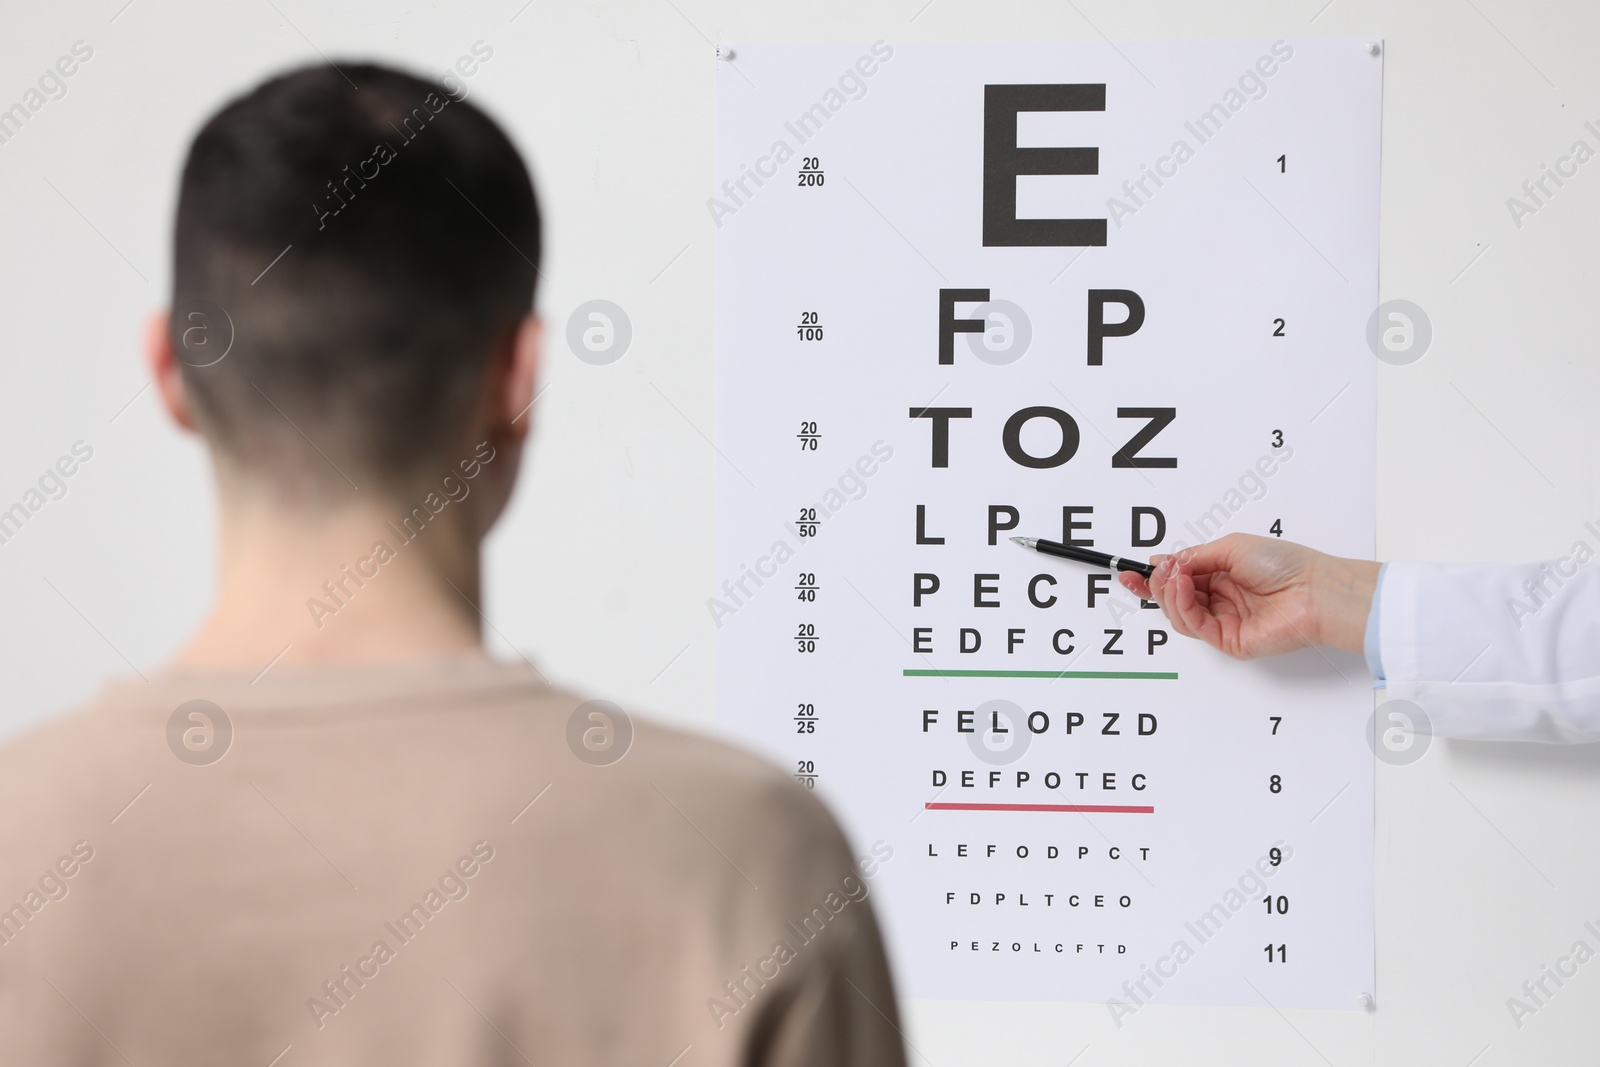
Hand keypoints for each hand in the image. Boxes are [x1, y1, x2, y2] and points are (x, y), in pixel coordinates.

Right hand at [1116, 533, 1378, 658]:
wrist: (1313, 591)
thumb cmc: (1285, 564)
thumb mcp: (1231, 547)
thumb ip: (1194, 557)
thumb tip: (1166, 562)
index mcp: (1221, 576)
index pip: (1178, 581)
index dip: (1152, 578)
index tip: (1130, 572)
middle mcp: (1220, 600)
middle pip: (1172, 599)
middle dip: (1159, 583)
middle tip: (1160, 569)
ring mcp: (1222, 621)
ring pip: (1177, 614)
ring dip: (1169, 592)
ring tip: (1175, 575)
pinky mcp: (1227, 640)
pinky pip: (1193, 625)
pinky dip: (1182, 604)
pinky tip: (1184, 586)